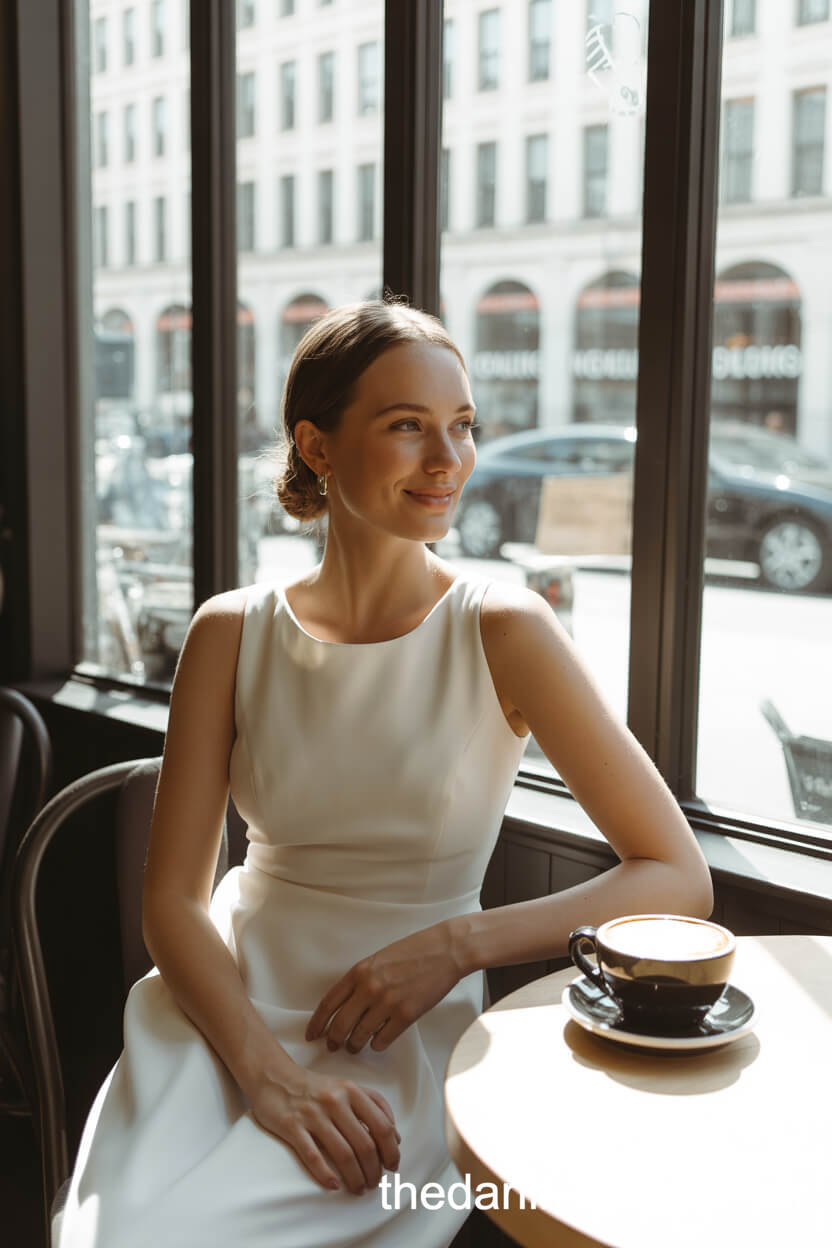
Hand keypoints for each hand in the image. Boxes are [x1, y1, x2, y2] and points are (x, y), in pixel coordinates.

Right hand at [248, 1067, 400, 1194]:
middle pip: (364, 1144)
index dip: (391, 1150)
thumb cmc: (316, 1087)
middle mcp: (334, 1101)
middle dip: (374, 1170)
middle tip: (374, 1182)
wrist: (274, 1077)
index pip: (381, 1126)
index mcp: (351, 1091)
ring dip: (355, 1177)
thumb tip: (396, 1137)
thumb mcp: (347, 1087)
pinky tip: (334, 1185)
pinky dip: (325, 1175)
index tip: (392, 1166)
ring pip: (343, 1154)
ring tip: (359, 1188)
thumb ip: (374, 1105)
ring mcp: (313, 1115)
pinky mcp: (292, 1127)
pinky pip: (312, 1156)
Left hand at [305, 921, 462, 1054]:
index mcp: (359, 972)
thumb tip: (345, 1005)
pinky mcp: (406, 1015)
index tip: (312, 1035)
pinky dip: (377, 1045)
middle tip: (333, 1047)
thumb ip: (360, 980)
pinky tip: (377, 1042)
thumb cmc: (413, 952)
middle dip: (333, 1041)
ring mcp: (387, 1003)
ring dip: (354, 1046)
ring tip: (355, 1047)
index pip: (328, 1004)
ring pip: (359, 1036)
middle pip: (339, 1025)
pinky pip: (382, 1040)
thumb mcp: (378, 959)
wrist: (444, 950)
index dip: (317, 1024)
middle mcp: (369, 988)